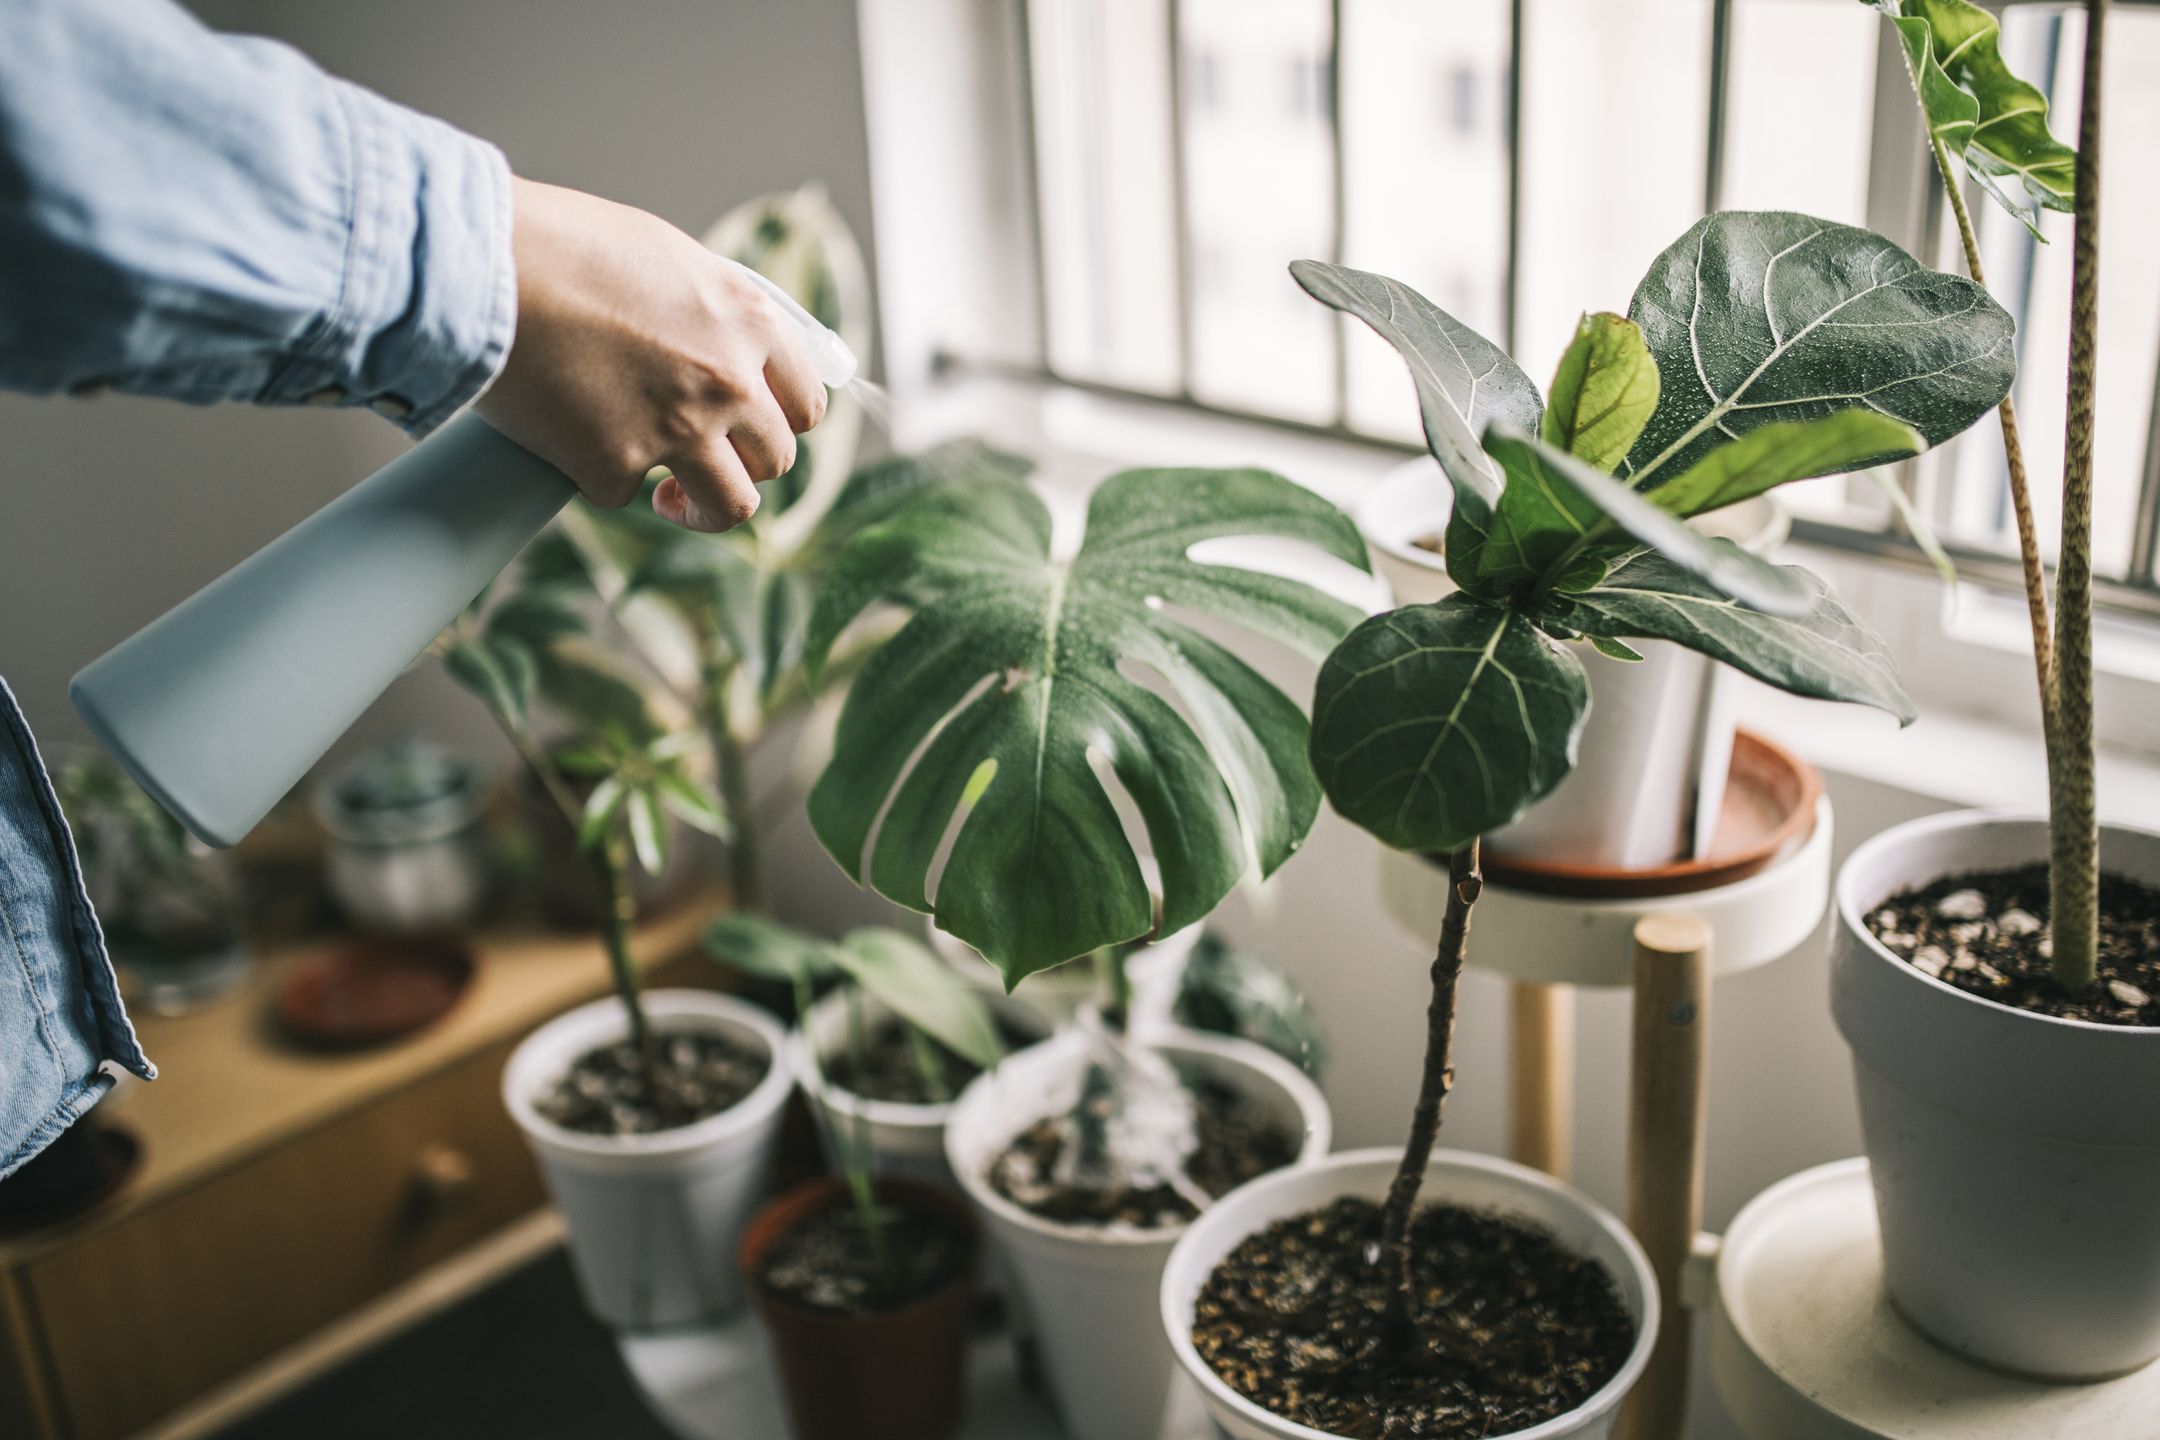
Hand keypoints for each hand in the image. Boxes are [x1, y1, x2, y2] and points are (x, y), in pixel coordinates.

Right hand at [476, 178, 824, 531]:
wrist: (481, 266)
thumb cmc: (561, 245)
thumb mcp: (664, 255)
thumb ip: (708, 309)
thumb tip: (726, 343)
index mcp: (748, 321)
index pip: (805, 401)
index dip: (782, 422)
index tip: (756, 431)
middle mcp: (728, 380)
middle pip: (777, 459)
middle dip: (744, 466)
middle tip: (706, 461)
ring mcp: (678, 429)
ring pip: (732, 506)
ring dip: (703, 510)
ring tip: (670, 500)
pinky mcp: (615, 466)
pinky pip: (625, 494)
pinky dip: (600, 477)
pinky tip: (574, 445)